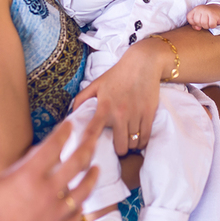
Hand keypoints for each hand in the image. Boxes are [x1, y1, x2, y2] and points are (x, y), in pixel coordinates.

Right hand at [0, 118, 100, 220]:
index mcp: (28, 177)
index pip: (53, 147)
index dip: (63, 133)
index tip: (69, 125)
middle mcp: (47, 193)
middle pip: (76, 164)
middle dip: (86, 147)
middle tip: (92, 138)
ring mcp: (55, 214)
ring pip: (83, 190)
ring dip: (92, 176)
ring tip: (97, 167)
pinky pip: (77, 215)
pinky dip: (82, 205)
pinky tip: (83, 202)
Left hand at [72, 36, 161, 153]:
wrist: (142, 63)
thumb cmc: (117, 74)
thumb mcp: (96, 84)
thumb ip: (81, 99)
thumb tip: (70, 116)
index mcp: (103, 107)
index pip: (92, 131)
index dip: (87, 147)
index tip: (86, 157)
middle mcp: (119, 113)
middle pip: (120, 146)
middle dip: (119, 149)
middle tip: (117, 145)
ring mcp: (135, 115)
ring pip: (133, 144)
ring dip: (131, 145)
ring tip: (128, 140)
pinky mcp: (149, 114)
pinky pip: (145, 138)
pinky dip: (142, 142)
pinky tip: (138, 139)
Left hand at [187, 4, 219, 30]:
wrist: (218, 9)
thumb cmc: (206, 15)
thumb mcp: (198, 17)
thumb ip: (195, 23)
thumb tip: (198, 28)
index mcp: (196, 9)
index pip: (189, 18)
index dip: (193, 23)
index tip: (198, 21)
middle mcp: (201, 9)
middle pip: (197, 22)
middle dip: (201, 25)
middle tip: (205, 22)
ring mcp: (208, 11)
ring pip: (204, 24)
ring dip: (207, 26)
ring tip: (209, 22)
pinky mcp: (214, 15)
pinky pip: (211, 25)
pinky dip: (213, 26)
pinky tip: (214, 22)